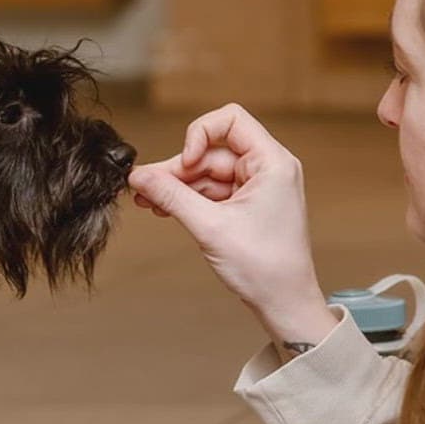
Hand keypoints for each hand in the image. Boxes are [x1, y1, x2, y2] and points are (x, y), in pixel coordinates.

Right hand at [127, 104, 334, 344]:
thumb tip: (140, 176)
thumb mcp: (210, 227)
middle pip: (213, 150)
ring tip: (148, 202)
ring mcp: (257, 187)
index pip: (231, 120)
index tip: (185, 163)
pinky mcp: (247, 205)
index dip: (200, 134)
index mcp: (272, 162)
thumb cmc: (265, 268)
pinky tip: (164, 208)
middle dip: (179, 169)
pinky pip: (212, 191)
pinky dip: (189, 198)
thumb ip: (172, 196)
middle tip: (145, 187)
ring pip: (208, 172)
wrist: (284, 303)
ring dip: (178, 186)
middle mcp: (267, 168)